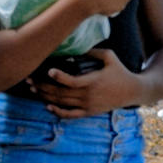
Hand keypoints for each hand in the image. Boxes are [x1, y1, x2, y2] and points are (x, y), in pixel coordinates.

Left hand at [23, 56, 144, 117]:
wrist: (132, 91)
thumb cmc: (120, 71)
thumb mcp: (110, 57)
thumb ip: (93, 51)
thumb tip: (76, 47)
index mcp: (93, 81)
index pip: (72, 82)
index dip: (59, 77)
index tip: (49, 71)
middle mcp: (88, 95)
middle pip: (61, 93)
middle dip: (43, 86)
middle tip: (30, 80)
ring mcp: (88, 105)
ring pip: (62, 103)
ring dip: (46, 97)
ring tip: (33, 90)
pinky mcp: (89, 112)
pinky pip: (70, 115)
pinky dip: (58, 112)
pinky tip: (48, 106)